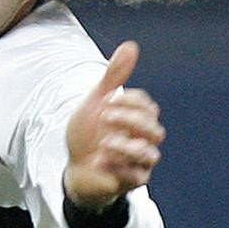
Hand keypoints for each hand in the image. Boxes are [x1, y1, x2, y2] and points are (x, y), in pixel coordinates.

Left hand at [62, 40, 164, 208]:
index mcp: (137, 118)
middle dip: (130, 121)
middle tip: (105, 117)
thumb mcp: (95, 103)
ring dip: (126, 147)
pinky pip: (138, 176)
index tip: (108, 98)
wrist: (75, 168)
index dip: (130, 100)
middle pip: (153, 128)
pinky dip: (120, 168)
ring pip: (150, 153)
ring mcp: (140, 161)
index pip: (147, 105)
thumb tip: (131, 46)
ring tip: (104, 143)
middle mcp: (143, 139)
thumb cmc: (88, 134)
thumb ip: (113, 78)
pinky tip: (101, 161)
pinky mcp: (133, 181)